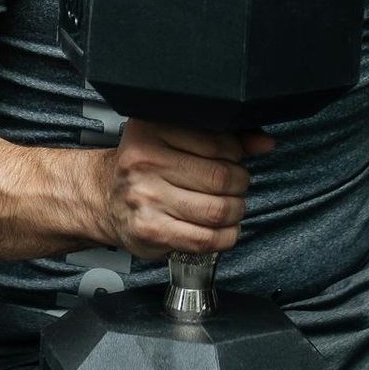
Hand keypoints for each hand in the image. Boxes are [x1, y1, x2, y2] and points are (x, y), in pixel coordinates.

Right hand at [90, 119, 273, 260]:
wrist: (103, 198)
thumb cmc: (146, 167)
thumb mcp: (175, 139)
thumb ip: (223, 136)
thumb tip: (265, 142)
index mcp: (151, 130)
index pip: (219, 142)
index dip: (236, 155)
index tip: (232, 160)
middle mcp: (145, 162)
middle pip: (221, 177)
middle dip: (239, 185)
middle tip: (234, 186)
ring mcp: (146, 198)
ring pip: (218, 210)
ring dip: (235, 211)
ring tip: (230, 207)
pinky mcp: (151, 230)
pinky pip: (206, 239)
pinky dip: (226, 237)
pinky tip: (224, 230)